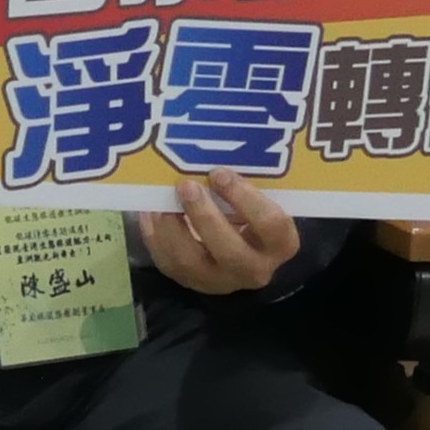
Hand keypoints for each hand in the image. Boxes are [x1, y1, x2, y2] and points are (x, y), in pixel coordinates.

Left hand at [136, 171, 297, 295]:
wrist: (240, 255)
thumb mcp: (258, 202)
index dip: (245, 198)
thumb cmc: (252, 216)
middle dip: (204, 216)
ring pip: (190, 262)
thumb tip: (211, 148)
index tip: (219, 173)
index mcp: (280, 245)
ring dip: (171, 227)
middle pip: (230, 251)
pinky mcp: (189, 282)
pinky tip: (150, 211)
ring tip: (160, 200)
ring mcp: (219, 282)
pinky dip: (155, 235)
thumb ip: (244, 185)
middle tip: (186, 186)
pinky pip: (167, 263)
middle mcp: (254, 270)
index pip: (272, 225)